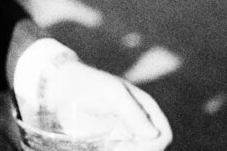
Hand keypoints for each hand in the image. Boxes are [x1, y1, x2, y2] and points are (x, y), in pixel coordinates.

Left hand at [14, 41, 170, 148]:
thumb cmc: (90, 83)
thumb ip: (132, 112)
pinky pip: (122, 149)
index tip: (126, 145)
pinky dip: (115, 150)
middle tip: (113, 147)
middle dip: (137, 150)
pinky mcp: (111, 141)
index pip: (163, 134)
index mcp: (145, 107)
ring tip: (106, 146)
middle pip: (151, 147)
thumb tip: (154, 134)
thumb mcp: (112, 93)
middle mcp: (139, 122)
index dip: (152, 145)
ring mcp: (125, 133)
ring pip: (136, 150)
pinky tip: (102, 146)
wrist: (62, 86)